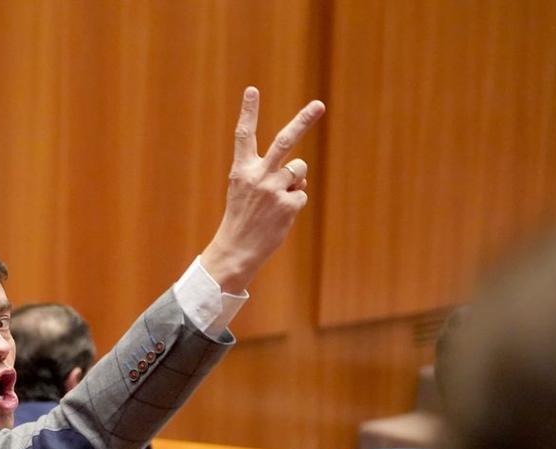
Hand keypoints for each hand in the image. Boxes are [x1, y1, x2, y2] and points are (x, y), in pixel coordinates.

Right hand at [200, 87, 324, 293]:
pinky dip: (294, 203)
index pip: (244, 135)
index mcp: (241, 170)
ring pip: (300, 169)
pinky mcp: (288, 204)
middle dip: (303, 121)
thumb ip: (270, 174)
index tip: (252, 90)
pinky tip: (279, 216)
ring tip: (276, 201)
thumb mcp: (246, 191)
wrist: (236, 250)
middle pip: (285, 142)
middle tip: (319, 104)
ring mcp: (274, 190)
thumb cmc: (241, 219)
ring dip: (295, 181)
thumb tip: (302, 171)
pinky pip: (302, 193)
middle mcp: (258, 176)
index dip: (248, 111)